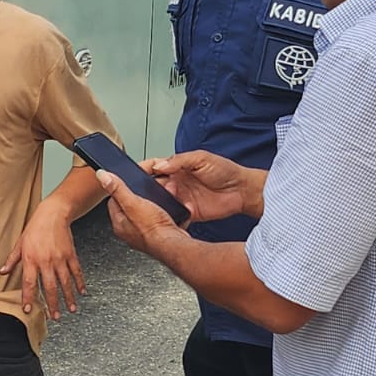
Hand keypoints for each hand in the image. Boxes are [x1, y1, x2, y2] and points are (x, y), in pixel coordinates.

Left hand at [0, 196, 86, 318]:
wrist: (53, 213)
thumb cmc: (35, 227)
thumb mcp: (20, 243)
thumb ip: (12, 259)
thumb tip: (2, 272)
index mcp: (31, 259)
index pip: (29, 283)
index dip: (28, 298)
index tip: (28, 310)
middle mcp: (46, 261)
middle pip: (49, 287)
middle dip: (52, 304)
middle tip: (54, 317)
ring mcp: (60, 258)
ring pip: (64, 282)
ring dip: (68, 298)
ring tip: (70, 310)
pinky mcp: (70, 254)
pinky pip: (76, 272)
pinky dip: (80, 283)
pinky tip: (81, 292)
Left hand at [97, 171, 180, 257]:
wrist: (175, 245)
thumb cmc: (154, 229)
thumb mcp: (133, 203)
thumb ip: (117, 189)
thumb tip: (102, 176)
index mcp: (120, 224)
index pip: (113, 201)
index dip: (120, 189)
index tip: (126, 182)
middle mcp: (130, 231)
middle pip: (131, 205)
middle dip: (141, 195)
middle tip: (147, 189)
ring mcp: (146, 233)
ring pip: (147, 211)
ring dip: (154, 202)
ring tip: (160, 196)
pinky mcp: (161, 234)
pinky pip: (161, 218)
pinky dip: (166, 211)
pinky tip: (169, 208)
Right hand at [146, 150, 266, 221]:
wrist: (242, 190)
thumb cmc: (225, 171)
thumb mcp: (201, 159)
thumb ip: (179, 161)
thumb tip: (160, 165)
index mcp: (177, 167)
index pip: (154, 167)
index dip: (143, 169)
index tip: (132, 173)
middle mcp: (177, 182)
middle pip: (154, 185)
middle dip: (146, 189)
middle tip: (143, 192)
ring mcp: (182, 197)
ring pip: (161, 201)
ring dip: (157, 203)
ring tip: (155, 204)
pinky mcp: (189, 212)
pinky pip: (174, 215)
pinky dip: (170, 216)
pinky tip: (169, 215)